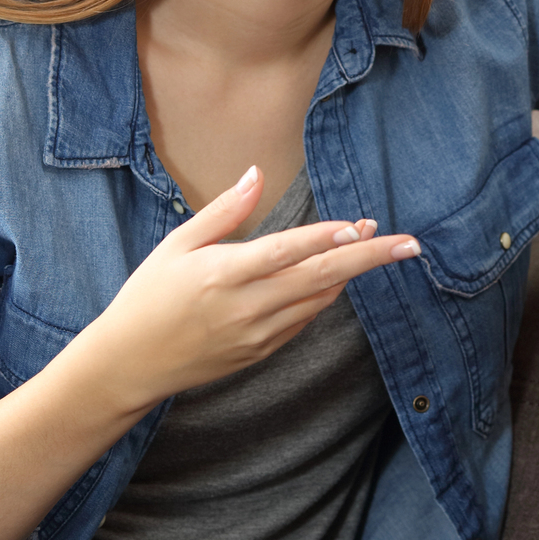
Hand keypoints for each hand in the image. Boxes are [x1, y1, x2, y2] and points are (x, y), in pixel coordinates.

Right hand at [70, 166, 419, 413]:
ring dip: (351, 274)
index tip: (360, 223)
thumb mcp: (176, 246)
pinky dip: (326, 296)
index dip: (325, 238)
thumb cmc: (148, 297)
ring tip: (379, 245)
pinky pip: (304, 320)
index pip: (286, 252)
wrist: (128, 365)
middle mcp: (245, 307)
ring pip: (319, 301)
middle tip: (409, 244)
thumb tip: (257, 174)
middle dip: (368, 259)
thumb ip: (224, 211)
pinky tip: (339, 275)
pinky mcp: (260, 352)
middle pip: (319, 279)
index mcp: (221, 275)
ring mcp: (256, 335)